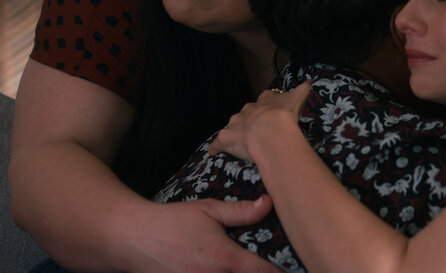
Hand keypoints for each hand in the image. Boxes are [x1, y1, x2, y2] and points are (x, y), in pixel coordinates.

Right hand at [122, 197, 282, 272]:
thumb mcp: (208, 210)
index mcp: (224, 258)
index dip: (280, 271)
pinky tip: (222, 272)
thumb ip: (240, 211)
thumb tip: (269, 203)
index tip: (292, 267)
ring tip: (250, 270)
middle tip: (272, 267)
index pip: (264, 272)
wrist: (130, 238)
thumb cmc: (172, 221)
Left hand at [209, 82, 312, 161]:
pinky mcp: (225, 139)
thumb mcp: (298, 98)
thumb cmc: (285, 115)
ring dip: (235, 132)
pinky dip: (216, 147)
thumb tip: (310, 79)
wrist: (271, 131)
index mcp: (264, 101)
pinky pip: (218, 144)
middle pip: (246, 113)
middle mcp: (247, 110)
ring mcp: (234, 124)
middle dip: (250, 120)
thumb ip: (303, 89)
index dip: (268, 106)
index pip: (264, 100)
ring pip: (232, 127)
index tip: (272, 112)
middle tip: (258, 130)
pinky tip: (214, 152)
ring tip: (240, 141)